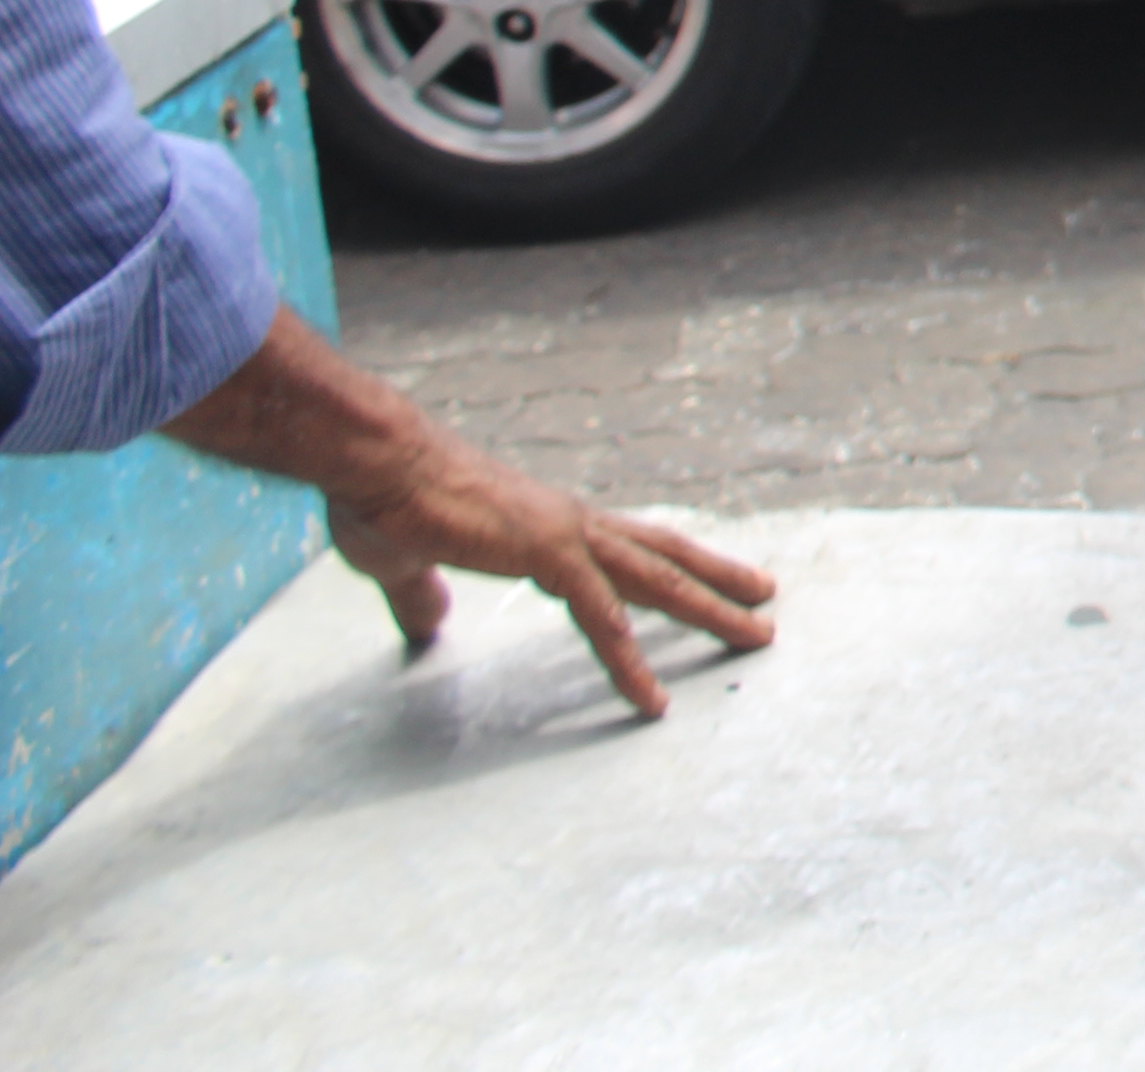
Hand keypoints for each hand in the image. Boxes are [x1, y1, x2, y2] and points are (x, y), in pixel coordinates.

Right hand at [324, 435, 777, 722]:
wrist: (373, 462)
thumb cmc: (386, 502)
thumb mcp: (408, 563)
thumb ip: (424, 595)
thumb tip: (428, 624)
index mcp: (547, 525)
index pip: (627, 547)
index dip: (669, 565)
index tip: (706, 581)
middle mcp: (571, 524)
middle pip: (664, 556)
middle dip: (717, 580)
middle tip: (764, 601)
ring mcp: (565, 535)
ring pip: (658, 580)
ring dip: (710, 609)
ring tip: (756, 632)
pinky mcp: (544, 553)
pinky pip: (600, 616)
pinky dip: (628, 655)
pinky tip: (652, 691)